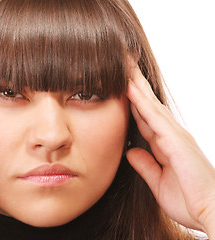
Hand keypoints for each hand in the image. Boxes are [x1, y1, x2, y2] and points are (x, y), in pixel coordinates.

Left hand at [126, 63, 214, 235]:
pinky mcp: (177, 141)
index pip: (144, 117)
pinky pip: (155, 118)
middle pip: (147, 105)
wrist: (211, 213)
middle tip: (122, 65)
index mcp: (165, 144)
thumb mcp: (158, 182)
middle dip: (134, 85)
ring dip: (137, 86)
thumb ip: (145, 166)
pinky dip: (143, 103)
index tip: (118, 86)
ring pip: (150, 105)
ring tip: (124, 67)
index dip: (131, 102)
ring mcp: (175, 136)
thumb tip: (131, 152)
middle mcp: (170, 135)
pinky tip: (132, 90)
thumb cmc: (190, 200)